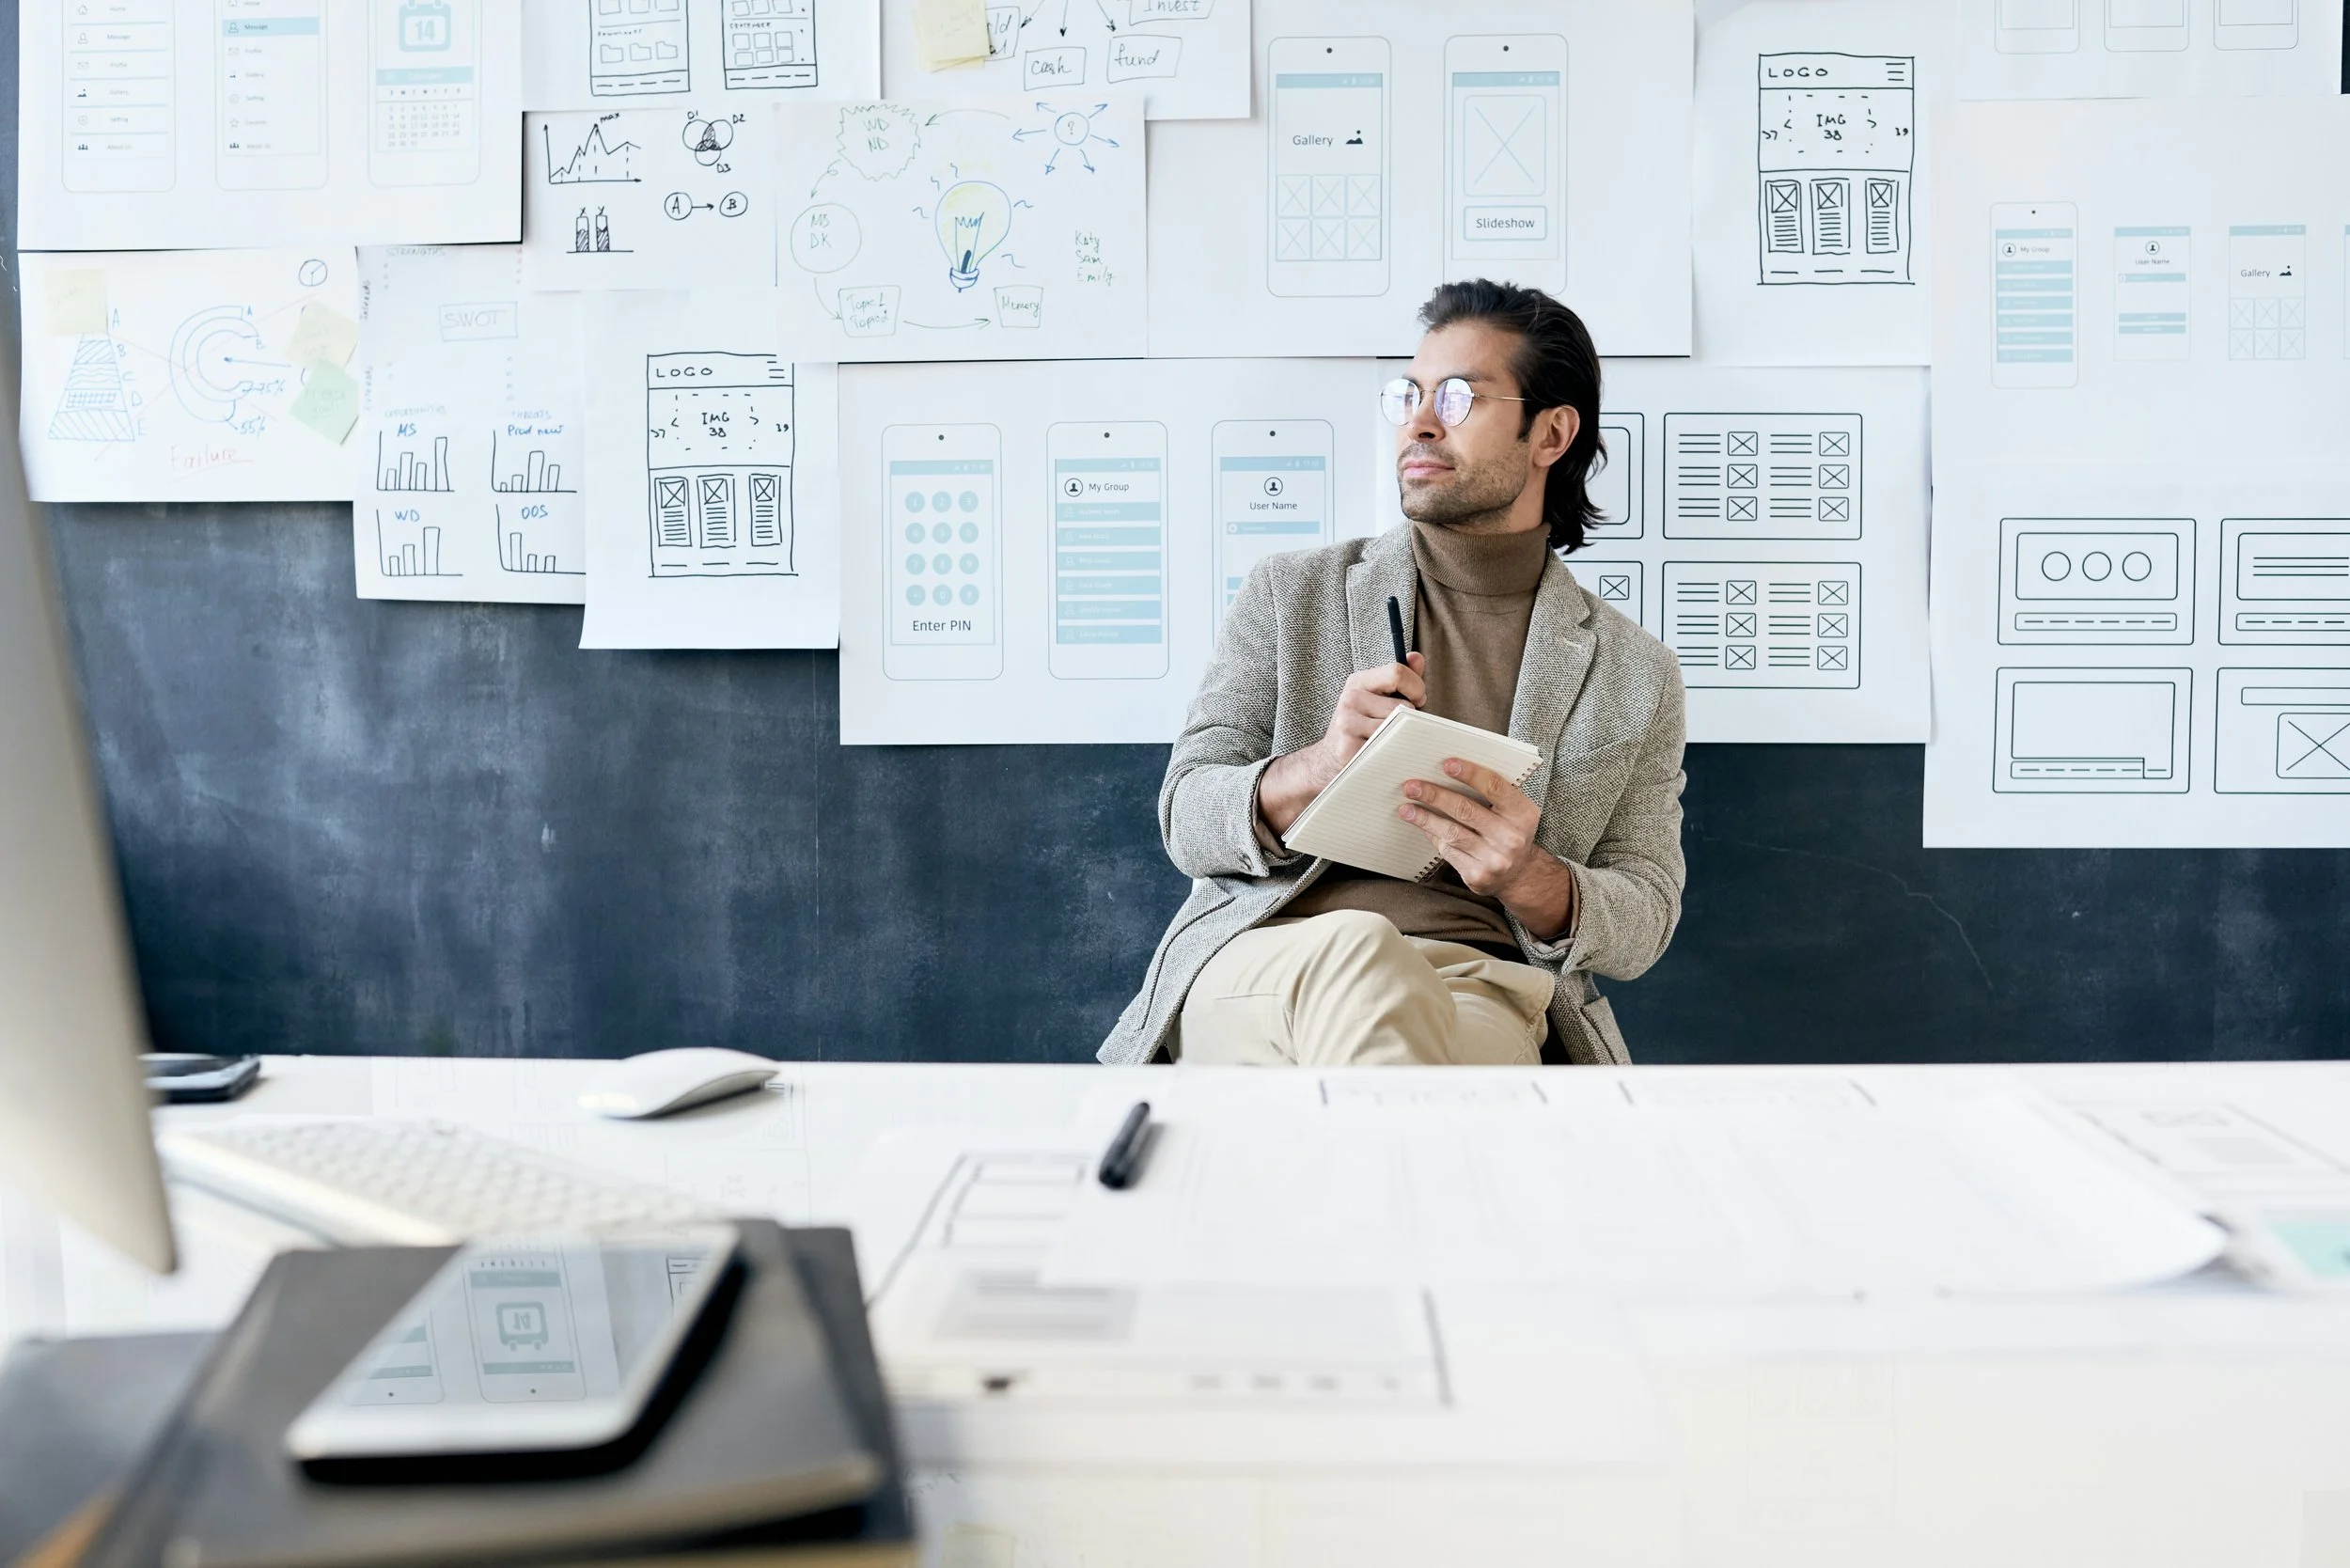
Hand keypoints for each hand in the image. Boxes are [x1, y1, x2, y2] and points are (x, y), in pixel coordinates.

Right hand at [1257, 653, 1425, 834]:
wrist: (1329, 759)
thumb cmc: (1362, 726)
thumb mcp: (1378, 697)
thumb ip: (1402, 677)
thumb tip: (1417, 657)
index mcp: (1359, 681)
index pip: (1397, 672)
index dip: (1416, 687)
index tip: (1417, 700)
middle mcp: (1351, 698)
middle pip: (1402, 705)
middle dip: (1409, 718)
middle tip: (1398, 725)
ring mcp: (1347, 722)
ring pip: (1396, 727)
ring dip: (1399, 735)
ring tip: (1386, 739)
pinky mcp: (1348, 746)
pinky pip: (1387, 745)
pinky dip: (1390, 750)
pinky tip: (1379, 751)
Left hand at [1397, 758, 1576, 939]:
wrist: (1520, 875)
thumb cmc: (1510, 832)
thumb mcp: (1514, 811)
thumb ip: (1492, 793)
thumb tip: (1449, 772)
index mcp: (1523, 814)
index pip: (1495, 787)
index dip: (1470, 773)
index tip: (1446, 764)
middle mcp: (1511, 838)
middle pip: (1465, 810)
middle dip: (1435, 796)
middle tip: (1412, 786)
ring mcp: (1494, 859)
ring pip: (1451, 832)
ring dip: (1425, 818)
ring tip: (1406, 808)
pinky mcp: (1477, 875)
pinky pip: (1448, 851)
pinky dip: (1433, 835)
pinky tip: (1422, 826)